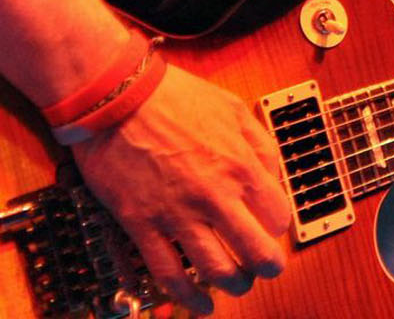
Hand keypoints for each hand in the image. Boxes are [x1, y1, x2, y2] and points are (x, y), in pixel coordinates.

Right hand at [70, 62, 290, 313]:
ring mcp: (177, 214)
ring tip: (236, 283)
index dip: (276, 225)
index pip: (277, 216)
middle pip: (257, 254)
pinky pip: (169, 275)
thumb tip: (272, 176)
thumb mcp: (231, 107)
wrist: (115, 95)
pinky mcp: (143, 225)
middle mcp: (213, 195)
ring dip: (234, 284)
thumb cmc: (171, 96)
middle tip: (264, 267)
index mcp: (238, 165)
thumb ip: (259, 143)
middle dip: (267, 267)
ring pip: (218, 272)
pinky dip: (189, 298)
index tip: (267, 224)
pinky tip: (200, 303)